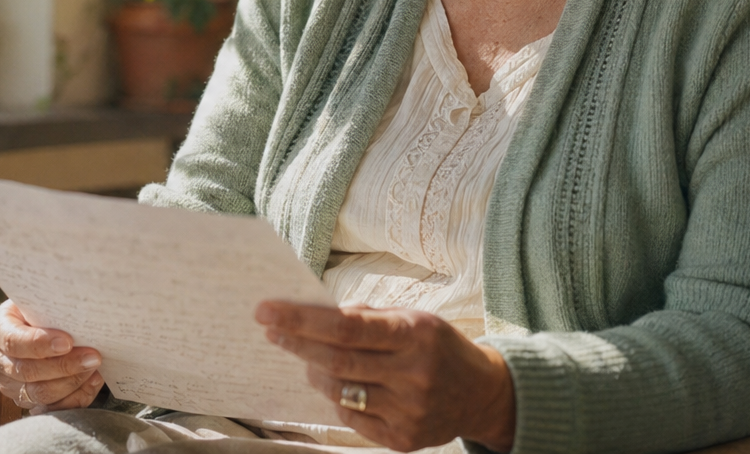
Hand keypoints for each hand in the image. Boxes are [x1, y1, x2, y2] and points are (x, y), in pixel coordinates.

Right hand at [0, 300, 103, 413]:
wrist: (32, 325)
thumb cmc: (38, 310)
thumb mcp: (38, 301)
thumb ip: (51, 308)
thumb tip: (79, 313)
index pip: (14, 341)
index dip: (40, 344)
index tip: (68, 342)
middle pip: (28, 372)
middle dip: (65, 366)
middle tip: (92, 357)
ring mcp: (8, 385)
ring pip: (40, 394)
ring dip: (72, 383)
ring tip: (94, 369)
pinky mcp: (25, 402)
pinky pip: (52, 408)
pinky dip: (75, 397)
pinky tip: (92, 382)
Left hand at [256, 301, 514, 452]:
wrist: (482, 394)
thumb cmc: (437, 347)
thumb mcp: (412, 318)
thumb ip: (367, 316)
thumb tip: (314, 312)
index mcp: (415, 334)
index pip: (346, 326)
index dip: (302, 319)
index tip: (267, 310)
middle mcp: (413, 374)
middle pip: (337, 360)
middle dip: (295, 342)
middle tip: (269, 328)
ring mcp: (409, 411)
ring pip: (340, 391)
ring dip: (313, 371)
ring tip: (306, 357)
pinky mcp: (403, 439)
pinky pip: (352, 418)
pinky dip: (335, 397)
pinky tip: (334, 384)